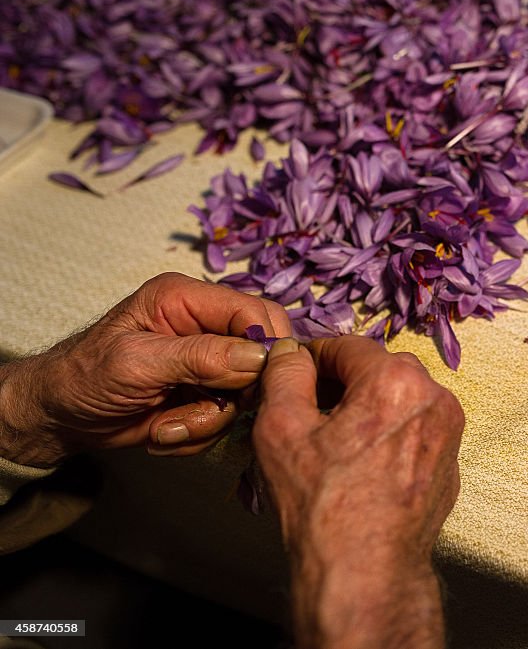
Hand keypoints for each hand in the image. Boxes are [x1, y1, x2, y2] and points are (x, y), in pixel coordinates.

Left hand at [0, 272, 290, 466]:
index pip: (255, 311)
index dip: (264, 347)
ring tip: (165, 425)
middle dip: (235, 393)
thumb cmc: (82, 378)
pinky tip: (164, 429)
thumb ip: (200, 357)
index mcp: (187, 299)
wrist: (58, 418)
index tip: (252, 384)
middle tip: (205, 410)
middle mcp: (203, 326)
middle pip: (260, 355)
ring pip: (245, 394)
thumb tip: (257, 357)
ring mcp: (206, 363)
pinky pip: (227, 418)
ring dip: (208, 420)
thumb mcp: (138, 364)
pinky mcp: (204, 393)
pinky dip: (198, 433)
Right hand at [254, 336, 463, 648]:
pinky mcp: (450, 465)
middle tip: (304, 408)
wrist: (366, 573)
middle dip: (340, 383)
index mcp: (397, 381)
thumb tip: (291, 353)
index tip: (292, 368)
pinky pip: (414, 432)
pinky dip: (387, 436)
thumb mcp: (281, 428)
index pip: (347, 345)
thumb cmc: (325, 507)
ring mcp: (449, 434)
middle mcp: (435, 399)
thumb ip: (285, 375)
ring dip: (365, 408)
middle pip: (377, 370)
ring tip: (329, 441)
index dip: (312, 355)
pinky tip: (358, 465)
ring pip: (398, 401)